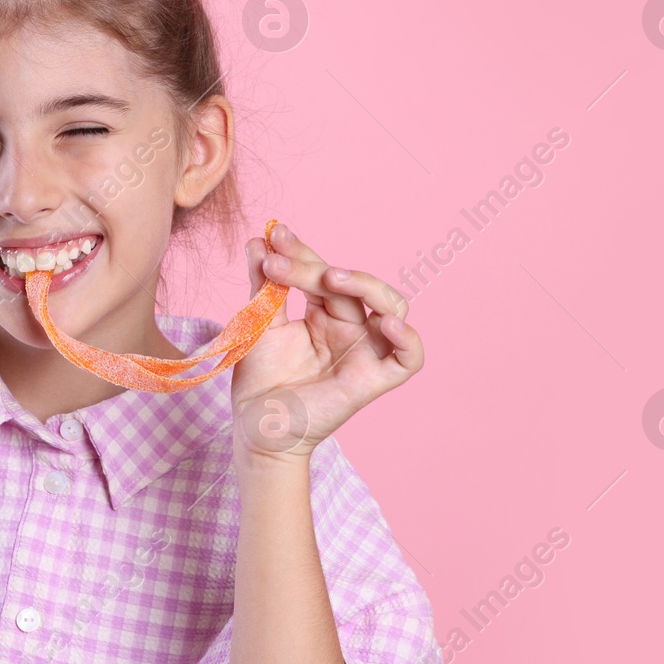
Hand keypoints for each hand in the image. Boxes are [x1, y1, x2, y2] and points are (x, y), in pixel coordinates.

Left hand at [229, 222, 423, 464]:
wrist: (254, 427)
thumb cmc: (259, 379)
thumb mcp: (259, 324)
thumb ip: (263, 284)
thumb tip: (257, 239)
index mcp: (325, 314)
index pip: (322, 272)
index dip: (300, 251)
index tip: (272, 235)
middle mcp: (350, 328)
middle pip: (349, 284)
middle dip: (313, 266)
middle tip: (278, 262)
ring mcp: (365, 352)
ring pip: (392, 307)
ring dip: (366, 284)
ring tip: (329, 276)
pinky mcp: (373, 380)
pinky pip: (409, 358)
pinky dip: (407, 339)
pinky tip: (386, 324)